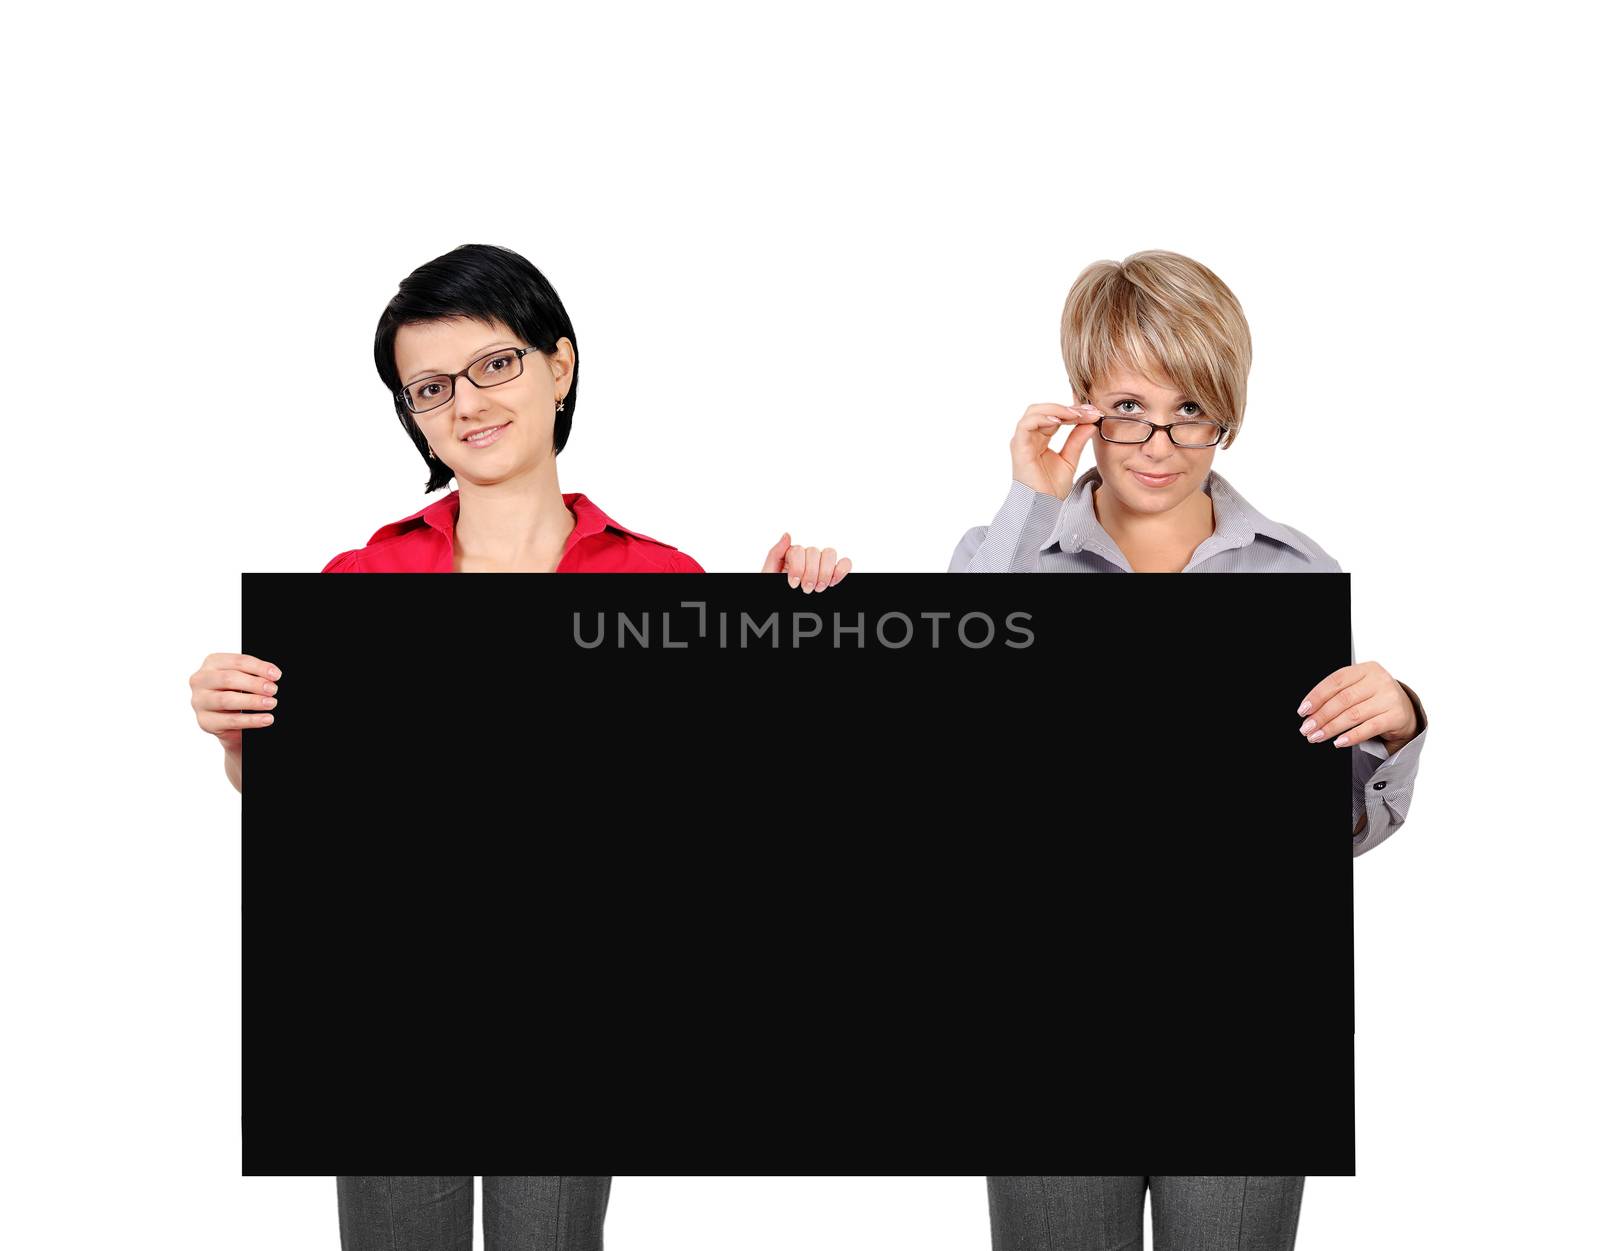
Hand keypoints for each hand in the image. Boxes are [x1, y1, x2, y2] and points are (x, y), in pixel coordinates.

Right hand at [191, 652, 280, 755]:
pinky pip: (230, 720)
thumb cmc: (236, 692)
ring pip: (227, 700)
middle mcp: (201, 680)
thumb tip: (273, 676)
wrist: (228, 720)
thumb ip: (253, 674)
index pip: (237, 661)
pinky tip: (265, 719)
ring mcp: (200, 701)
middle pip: (229, 679)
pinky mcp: (205, 721)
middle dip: (255, 684)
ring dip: (253, 701)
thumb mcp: (243, 679)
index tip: (276, 675)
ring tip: (271, 703)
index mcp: (212, 663)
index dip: (258, 667)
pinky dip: (251, 720)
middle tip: (273, 690)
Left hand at [760, 532, 852, 592]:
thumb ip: (775, 554)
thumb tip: (788, 535)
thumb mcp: (769, 574)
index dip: (798, 567)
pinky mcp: (835, 575)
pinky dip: (841, 570)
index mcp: (791, 557)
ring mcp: (822, 567)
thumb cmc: (776, 594)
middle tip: (806, 589)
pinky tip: (832, 583)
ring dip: (825, 572)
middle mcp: (807, 559)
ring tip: (818, 588)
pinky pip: (845, 563)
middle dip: (811, 573)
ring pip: (830, 554)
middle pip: (814, 551)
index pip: (799, 550)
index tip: (793, 584)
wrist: (783, 614)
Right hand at [1011, 403, 1100, 499]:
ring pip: (1034, 411)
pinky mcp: (1018, 447)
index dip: (1074, 411)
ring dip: (1056, 409)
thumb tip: (1091, 423)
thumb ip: (1077, 440)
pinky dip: (1043, 417)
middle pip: (1045, 409)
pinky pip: (1026, 424)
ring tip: (1075, 414)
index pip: (1055, 416)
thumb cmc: (1051, 488)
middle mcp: (1029, 437)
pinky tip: (1060, 420)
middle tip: (1087, 411)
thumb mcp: (1070, 459)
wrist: (1043, 506)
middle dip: (1067, 407)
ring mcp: (1022, 441)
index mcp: (1040, 439)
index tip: (1093, 412)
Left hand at [1297, 660, 1418, 750]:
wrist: (1404, 711)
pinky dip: (1352, 736)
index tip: (1303, 711)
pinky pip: (1370, 728)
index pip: (1336, 681)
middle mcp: (1379, 680)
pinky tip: (1339, 742)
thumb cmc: (1373, 698)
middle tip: (1306, 729)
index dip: (1317, 696)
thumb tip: (1309, 712)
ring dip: (1331, 728)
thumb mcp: (1358, 689)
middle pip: (1343, 699)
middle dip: (1321, 716)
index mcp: (1366, 669)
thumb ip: (1337, 694)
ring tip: (1317, 737)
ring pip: (1353, 715)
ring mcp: (1389, 698)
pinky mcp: (1396, 716)